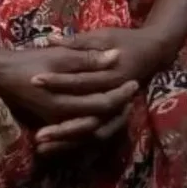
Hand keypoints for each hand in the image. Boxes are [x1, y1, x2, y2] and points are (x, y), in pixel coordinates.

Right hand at [0, 41, 137, 149]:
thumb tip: (116, 56)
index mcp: (65, 102)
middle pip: (101, 119)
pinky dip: (97, 119)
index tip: (135, 82)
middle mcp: (63, 118)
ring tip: (125, 100)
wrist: (1, 75)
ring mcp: (58, 122)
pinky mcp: (54, 121)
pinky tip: (108, 108)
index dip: (121, 94)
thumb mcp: (59, 56)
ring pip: (93, 127)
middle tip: (134, 91)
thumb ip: (88, 59)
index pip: (103, 103)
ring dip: (111, 116)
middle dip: (119, 106)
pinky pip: (81, 126)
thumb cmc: (29, 62)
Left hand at [32, 26, 178, 150]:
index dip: (57, 82)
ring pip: (91, 134)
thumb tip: (51, 39)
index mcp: (114, 76)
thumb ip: (78, 43)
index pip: (81, 82)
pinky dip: (73, 144)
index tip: (34, 82)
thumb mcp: (103, 36)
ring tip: (40, 146)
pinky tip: (49, 150)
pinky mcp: (113, 118)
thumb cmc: (126, 40)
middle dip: (62, 130)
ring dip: (67, 142)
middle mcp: (117, 98)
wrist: (152, 51)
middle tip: (38, 136)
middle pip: (89, 120)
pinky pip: (92, 137)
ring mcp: (116, 111)